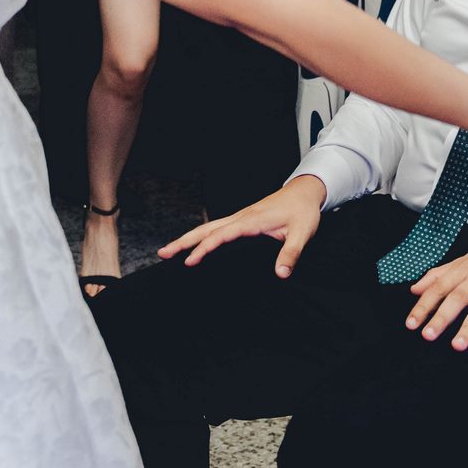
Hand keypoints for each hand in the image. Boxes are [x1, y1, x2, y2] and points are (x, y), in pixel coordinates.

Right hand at [157, 175, 324, 276]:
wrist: (305, 192)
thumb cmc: (303, 212)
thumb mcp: (302, 233)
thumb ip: (291, 254)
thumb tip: (281, 274)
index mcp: (251, 220)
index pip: (222, 235)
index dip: (204, 248)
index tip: (189, 261)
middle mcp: (241, 217)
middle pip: (206, 229)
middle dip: (183, 241)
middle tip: (162, 254)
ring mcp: (240, 218)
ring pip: (208, 227)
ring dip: (188, 238)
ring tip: (168, 250)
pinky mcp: (242, 220)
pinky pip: (216, 228)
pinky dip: (201, 236)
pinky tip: (195, 245)